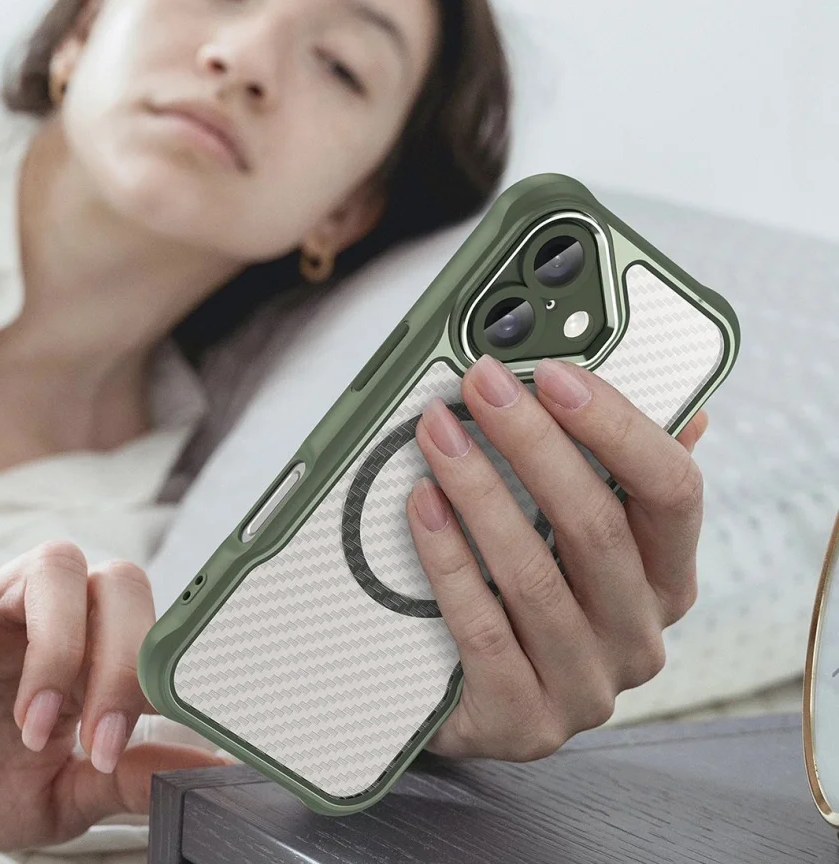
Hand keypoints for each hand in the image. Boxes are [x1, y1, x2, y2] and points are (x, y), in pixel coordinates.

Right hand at [0, 541, 224, 849]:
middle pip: (119, 580)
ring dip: (56, 648)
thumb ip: (125, 777)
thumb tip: (210, 771)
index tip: (139, 744)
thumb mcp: (56, 796)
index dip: (160, 678)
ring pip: (56, 564)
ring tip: (30, 728)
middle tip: (93, 740)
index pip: (156, 625)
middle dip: (121, 658)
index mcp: (96, 651)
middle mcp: (56, 613)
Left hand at [407, 355, 708, 760]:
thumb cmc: (521, 594)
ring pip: (533, 575)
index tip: (554, 373)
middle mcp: (638, 634)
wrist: (466, 696)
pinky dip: (447, 561)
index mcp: (666, 577)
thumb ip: (611, 470)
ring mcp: (585, 686)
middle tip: (478, 387)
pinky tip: (421, 506)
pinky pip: (482, 631)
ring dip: (479, 491)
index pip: (674, 490)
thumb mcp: (571, 531)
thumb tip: (668, 404)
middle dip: (531, 443)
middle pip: (596, 526)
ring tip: (436, 434)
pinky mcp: (525, 722)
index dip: (616, 425)